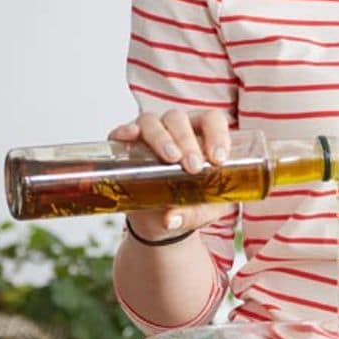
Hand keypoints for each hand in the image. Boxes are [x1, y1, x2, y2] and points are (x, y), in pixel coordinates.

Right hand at [111, 111, 231, 243]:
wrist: (161, 219)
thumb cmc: (190, 204)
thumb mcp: (200, 212)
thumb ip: (193, 214)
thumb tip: (170, 219)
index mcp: (201, 136)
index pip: (211, 120)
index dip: (217, 134)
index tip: (218, 158)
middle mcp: (174, 129)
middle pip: (179, 119)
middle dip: (187, 141)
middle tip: (193, 167)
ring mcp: (147, 134)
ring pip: (151, 122)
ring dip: (161, 138)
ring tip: (170, 158)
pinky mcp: (123, 145)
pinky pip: (120, 132)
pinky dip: (124, 132)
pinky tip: (131, 136)